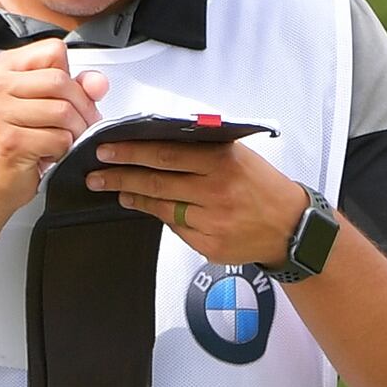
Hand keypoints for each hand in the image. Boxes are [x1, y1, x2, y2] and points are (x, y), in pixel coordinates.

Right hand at [0, 37, 110, 209]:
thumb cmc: (16, 143)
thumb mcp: (45, 106)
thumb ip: (74, 87)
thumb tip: (97, 83)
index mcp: (3, 68)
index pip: (54, 51)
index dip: (71, 76)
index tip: (70, 98)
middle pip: (60, 80)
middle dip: (81, 108)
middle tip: (79, 127)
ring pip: (63, 111)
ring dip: (74, 132)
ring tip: (63, 142)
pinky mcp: (10, 140)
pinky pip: (58, 138)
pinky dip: (63, 150)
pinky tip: (49, 155)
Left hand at [80, 138, 310, 269]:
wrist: (290, 226)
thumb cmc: (261, 186)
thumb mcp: (237, 156)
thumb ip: (202, 149)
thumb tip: (157, 143)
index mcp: (221, 161)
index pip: (164, 154)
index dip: (131, 153)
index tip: (106, 150)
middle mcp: (215, 190)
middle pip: (156, 181)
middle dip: (120, 177)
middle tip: (96, 174)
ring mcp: (212, 220)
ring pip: (161, 207)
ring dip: (134, 197)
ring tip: (115, 191)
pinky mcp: (209, 244)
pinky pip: (176, 228)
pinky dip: (159, 215)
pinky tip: (146, 207)